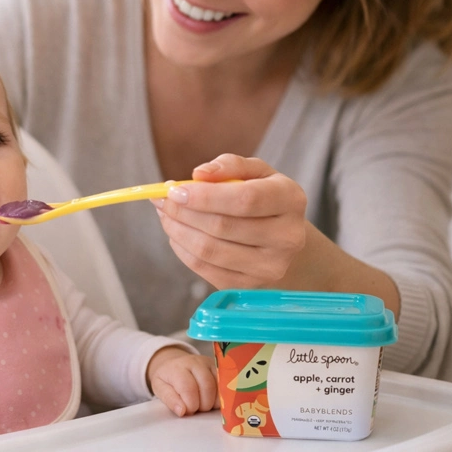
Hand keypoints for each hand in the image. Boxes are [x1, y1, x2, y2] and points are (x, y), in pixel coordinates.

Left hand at [146, 346, 217, 416]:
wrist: (174, 363)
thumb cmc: (167, 378)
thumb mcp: (159, 387)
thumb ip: (169, 399)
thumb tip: (182, 411)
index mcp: (178, 367)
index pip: (188, 387)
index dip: (190, 404)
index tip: (188, 411)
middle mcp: (195, 362)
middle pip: (207, 387)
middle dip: (203, 405)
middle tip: (196, 408)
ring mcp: (209, 363)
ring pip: (219, 387)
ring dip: (213, 402)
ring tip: (202, 404)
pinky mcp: (218, 367)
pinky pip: (226, 385)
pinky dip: (220, 397)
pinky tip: (212, 400)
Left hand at [153, 154, 307, 289]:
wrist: (283, 241)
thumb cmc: (264, 199)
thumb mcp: (256, 173)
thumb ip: (230, 165)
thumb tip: (199, 174)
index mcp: (290, 200)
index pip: (245, 200)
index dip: (205, 196)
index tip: (174, 190)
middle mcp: (287, 238)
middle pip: (222, 226)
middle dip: (183, 212)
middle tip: (160, 200)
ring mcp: (270, 267)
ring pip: (209, 250)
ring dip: (177, 230)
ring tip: (165, 214)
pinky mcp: (249, 286)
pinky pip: (204, 268)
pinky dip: (182, 249)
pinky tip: (177, 233)